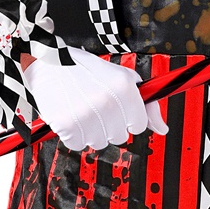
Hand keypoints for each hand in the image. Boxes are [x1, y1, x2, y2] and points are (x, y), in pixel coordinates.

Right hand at [19, 49, 166, 151]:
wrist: (47, 64)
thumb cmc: (85, 70)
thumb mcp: (120, 77)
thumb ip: (146, 103)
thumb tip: (162, 129)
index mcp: (124, 87)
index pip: (139, 125)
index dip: (129, 119)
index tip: (118, 110)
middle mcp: (107, 101)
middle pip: (120, 136)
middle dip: (110, 125)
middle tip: (95, 106)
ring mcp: (87, 115)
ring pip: (99, 142)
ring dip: (91, 131)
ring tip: (82, 109)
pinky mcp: (67, 125)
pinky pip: (78, 144)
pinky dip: (73, 135)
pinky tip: (70, 115)